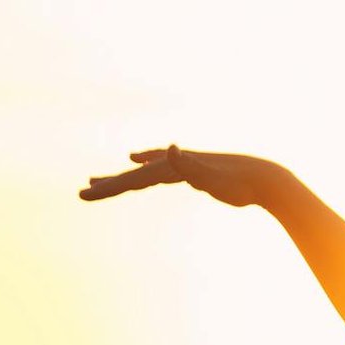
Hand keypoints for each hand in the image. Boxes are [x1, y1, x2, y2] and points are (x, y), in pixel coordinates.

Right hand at [79, 145, 289, 208]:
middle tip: (82, 193)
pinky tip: (136, 162)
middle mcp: (173, 162)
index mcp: (173, 166)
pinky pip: (158, 169)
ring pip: (142, 172)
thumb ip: (191, 165)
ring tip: (97, 181)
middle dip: (108, 186)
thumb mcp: (214, 177)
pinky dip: (143, 166)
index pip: (134, 179)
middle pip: (133, 176)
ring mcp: (180, 164)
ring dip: (120, 177)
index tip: (86, 195)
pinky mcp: (190, 170)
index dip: (110, 188)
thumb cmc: (239, 182)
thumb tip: (171, 148)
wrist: (263, 177)